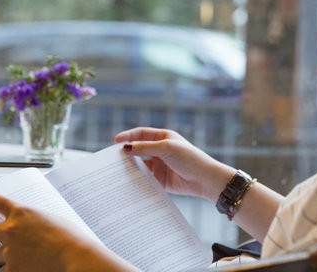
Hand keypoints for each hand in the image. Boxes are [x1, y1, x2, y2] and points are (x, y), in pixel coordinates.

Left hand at [0, 193, 135, 271]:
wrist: (74, 255)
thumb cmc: (69, 236)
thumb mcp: (49, 219)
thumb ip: (32, 221)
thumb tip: (24, 227)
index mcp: (21, 212)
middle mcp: (10, 230)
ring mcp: (9, 251)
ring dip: (4, 254)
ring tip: (22, 255)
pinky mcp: (13, 268)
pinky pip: (5, 270)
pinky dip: (13, 269)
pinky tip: (26, 266)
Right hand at [113, 127, 235, 201]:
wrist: (204, 179)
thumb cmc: (189, 158)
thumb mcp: (166, 148)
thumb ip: (145, 148)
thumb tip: (126, 147)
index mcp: (163, 137)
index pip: (141, 134)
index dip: (127, 136)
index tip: (115, 141)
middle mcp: (160, 150)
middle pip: (138, 149)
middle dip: (126, 153)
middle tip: (112, 158)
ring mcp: (159, 165)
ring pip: (140, 165)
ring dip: (130, 167)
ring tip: (116, 171)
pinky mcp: (160, 179)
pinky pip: (145, 178)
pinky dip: (137, 180)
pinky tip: (128, 182)